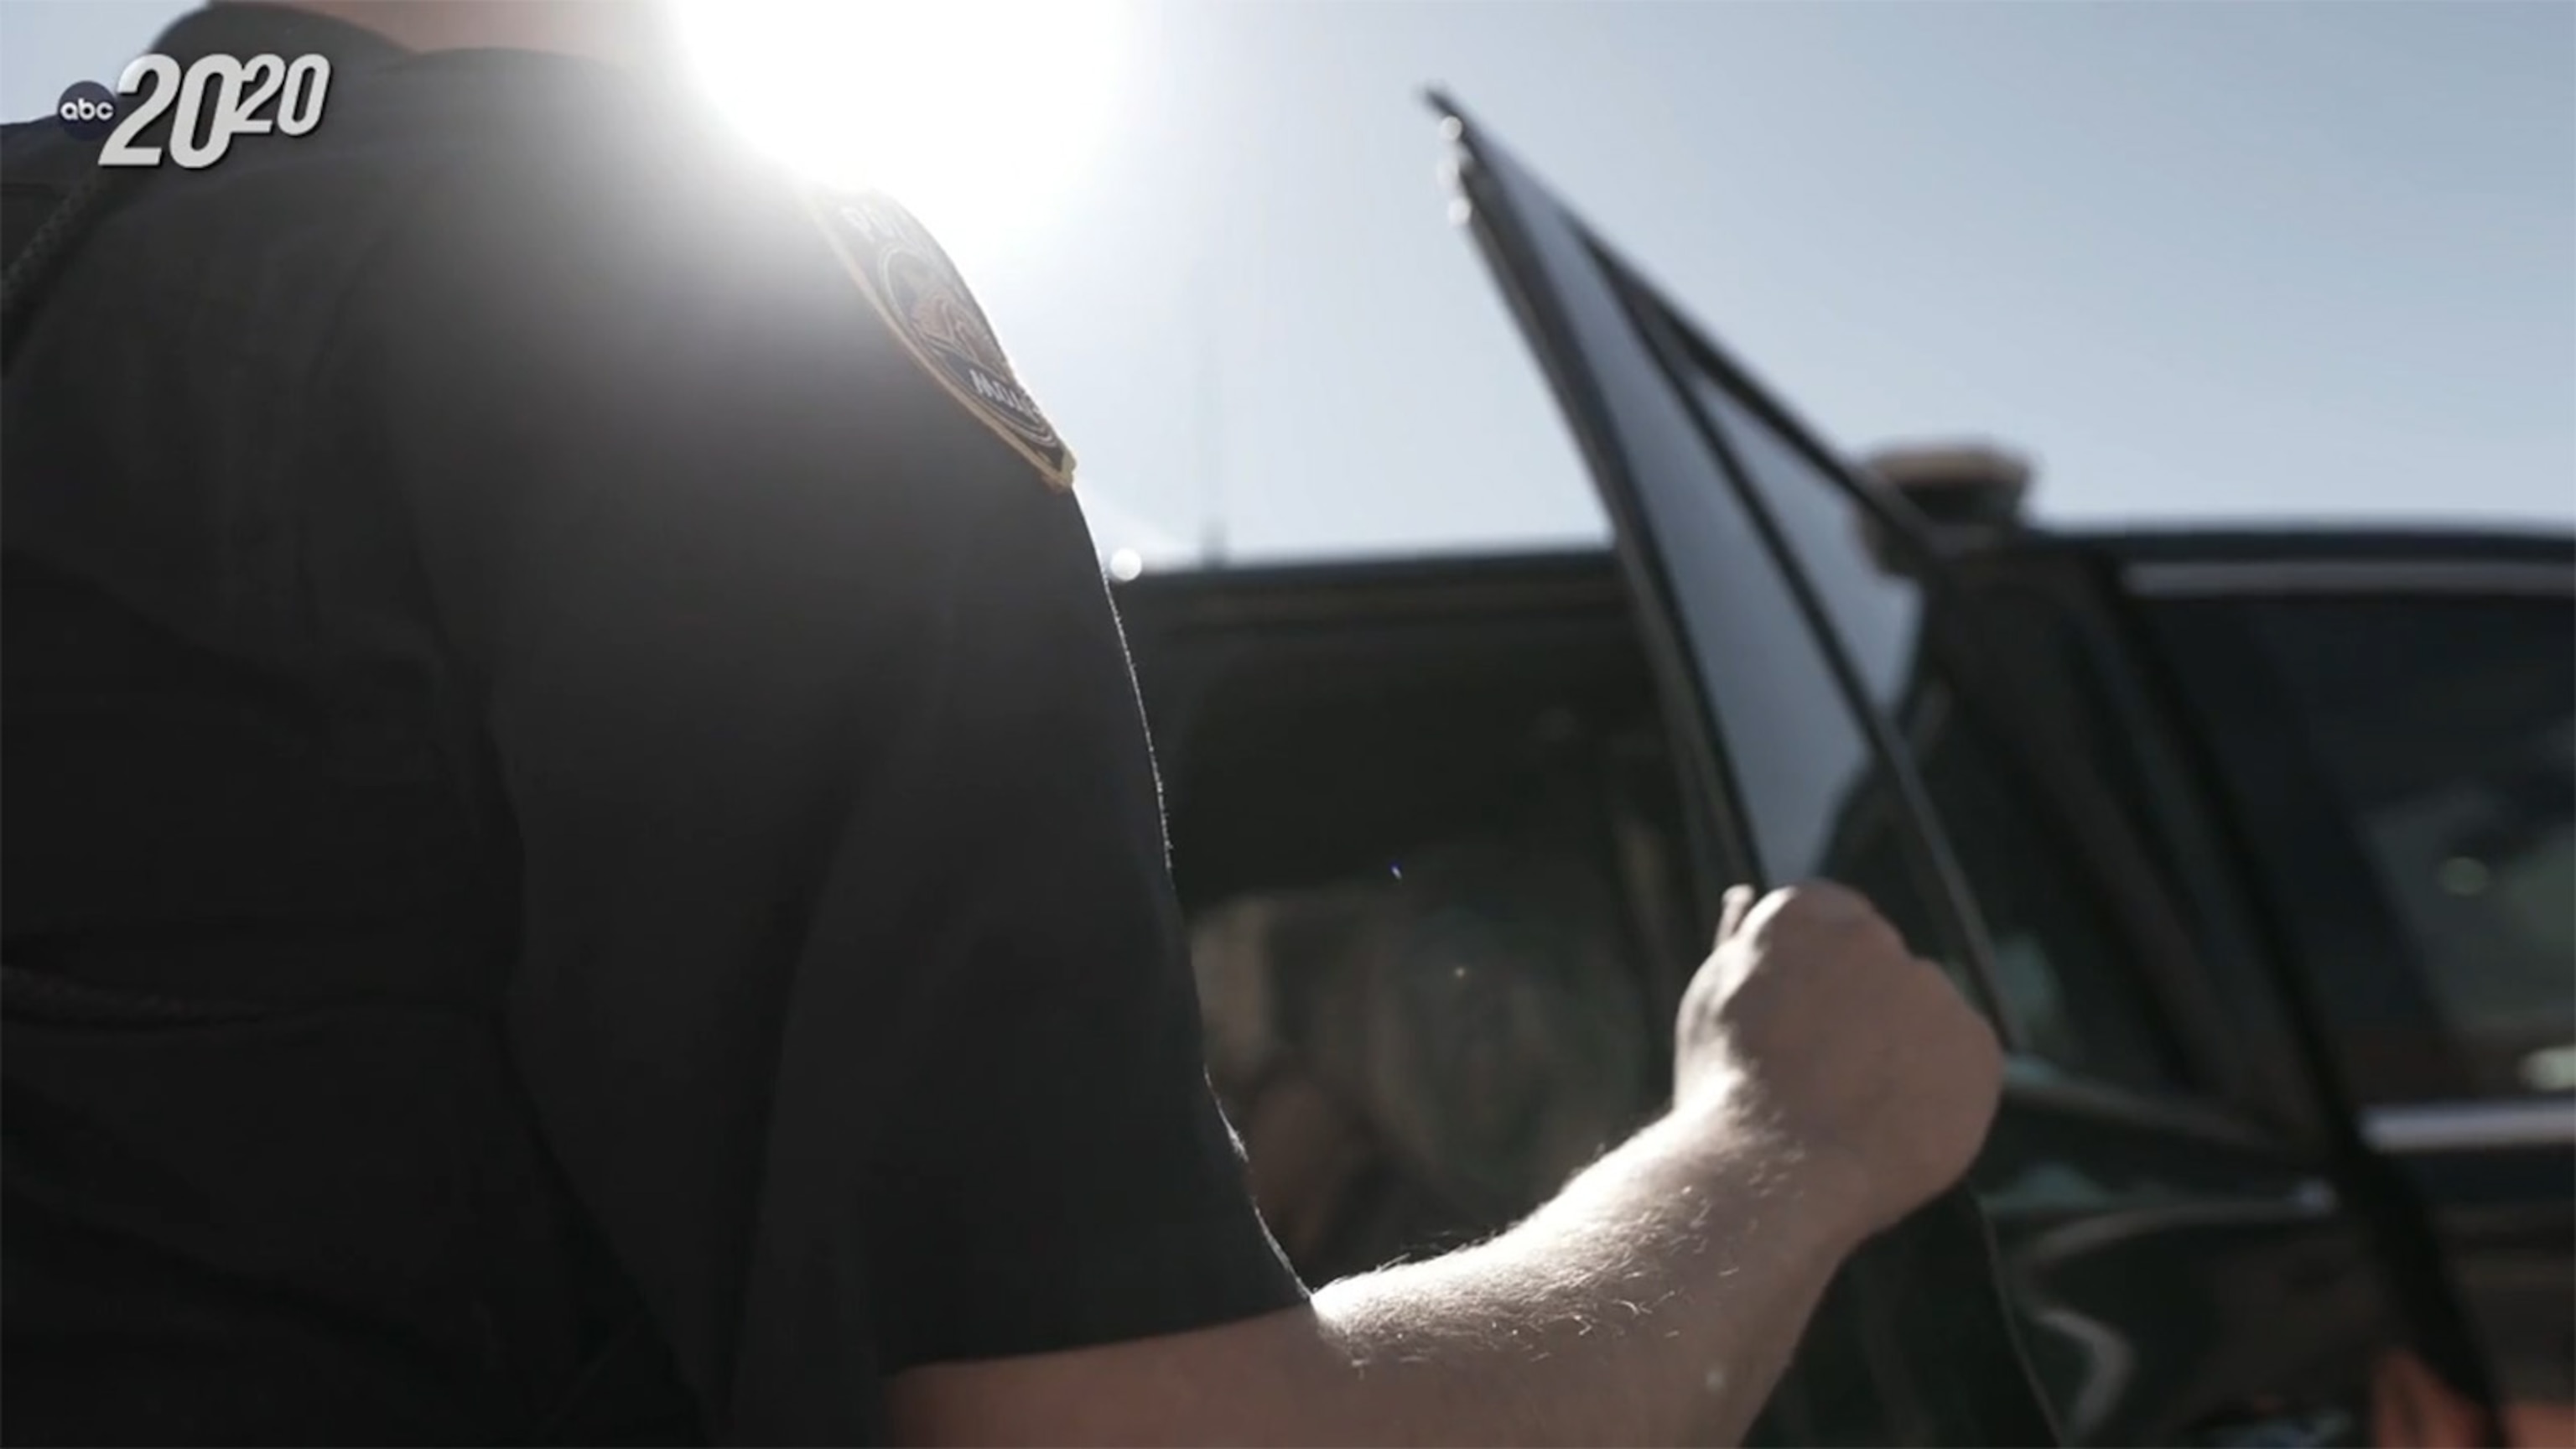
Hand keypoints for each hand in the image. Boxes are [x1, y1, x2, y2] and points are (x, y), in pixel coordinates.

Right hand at [1672, 881, 2002, 1236]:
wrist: (1771, 1176)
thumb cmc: (1726, 1091)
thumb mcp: (1712, 1002)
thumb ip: (1738, 945)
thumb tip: (1745, 897)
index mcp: (1802, 914)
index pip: (1832, 915)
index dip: (1821, 972)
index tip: (1808, 1019)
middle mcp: (1873, 937)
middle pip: (1882, 964)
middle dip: (1865, 1007)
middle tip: (1830, 1073)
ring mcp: (1930, 990)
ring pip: (1925, 1014)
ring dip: (1904, 1048)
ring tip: (1858, 1110)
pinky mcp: (1976, 1045)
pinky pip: (1964, 1061)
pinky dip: (1941, 1090)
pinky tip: (1894, 1124)